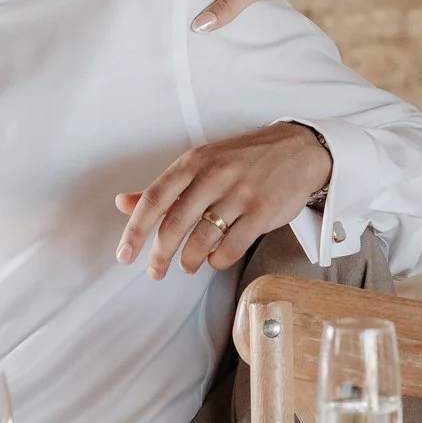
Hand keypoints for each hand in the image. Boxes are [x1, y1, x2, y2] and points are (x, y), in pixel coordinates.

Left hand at [114, 122, 333, 279]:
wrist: (298, 150)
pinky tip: (216, 258)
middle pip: (175, 224)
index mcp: (194, 162)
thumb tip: (123, 203)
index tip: (124, 254)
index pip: (155, 198)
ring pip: (202, 240)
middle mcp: (215, 175)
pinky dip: (218, 260)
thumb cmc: (243, 159)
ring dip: (189, 260)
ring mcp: (240, 194)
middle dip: (159, 255)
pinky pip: (231, 248)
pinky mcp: (263, 212)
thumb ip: (164, 187)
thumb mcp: (201, 163)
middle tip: (154, 271)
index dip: (135, 230)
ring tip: (187, 264)